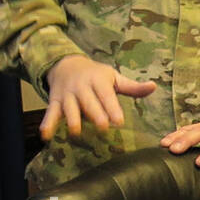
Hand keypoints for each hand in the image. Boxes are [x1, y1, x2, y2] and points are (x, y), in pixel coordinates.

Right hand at [40, 54, 156, 140]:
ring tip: (75, 132)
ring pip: (69, 107)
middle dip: (95, 113)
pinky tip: (45, 134)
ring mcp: (67, 95)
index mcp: (98, 80)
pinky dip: (47, 123)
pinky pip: (51, 112)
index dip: (112, 107)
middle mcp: (81, 87)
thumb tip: (154, 86)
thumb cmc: (95, 75)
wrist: (65, 64)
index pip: (106, 95)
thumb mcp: (114, 77)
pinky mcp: (55, 101)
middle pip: (88, 101)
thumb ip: (132, 87)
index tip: (119, 121)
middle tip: (103, 127)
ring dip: (71, 118)